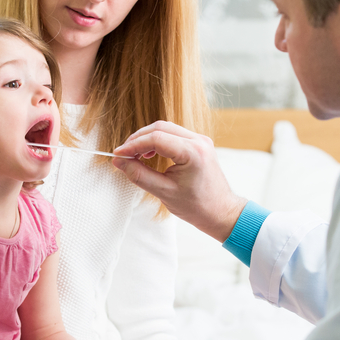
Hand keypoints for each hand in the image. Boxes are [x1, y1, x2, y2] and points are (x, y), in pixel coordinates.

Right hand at [113, 121, 247, 241]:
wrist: (220, 211)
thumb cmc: (197, 206)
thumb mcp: (164, 192)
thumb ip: (139, 175)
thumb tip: (119, 162)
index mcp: (193, 153)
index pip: (156, 139)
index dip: (133, 145)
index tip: (118, 155)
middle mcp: (199, 141)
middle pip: (160, 128)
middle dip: (138, 139)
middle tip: (124, 155)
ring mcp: (200, 140)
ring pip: (166, 128)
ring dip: (147, 139)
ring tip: (135, 156)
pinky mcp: (199, 144)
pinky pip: (174, 134)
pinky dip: (158, 141)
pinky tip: (149, 154)